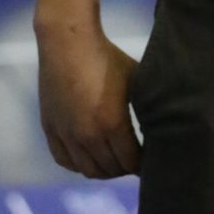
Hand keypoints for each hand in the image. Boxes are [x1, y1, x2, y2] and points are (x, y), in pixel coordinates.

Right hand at [37, 26, 141, 177]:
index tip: (149, 162)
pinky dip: (79, 165)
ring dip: (104, 170)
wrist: (68, 43)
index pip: (130, 162)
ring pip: (88, 170)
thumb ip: (146, 107)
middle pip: (110, 169)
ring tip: (115, 162)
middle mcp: (88, 136)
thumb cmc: (107, 58)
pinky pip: (66, 161)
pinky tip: (89, 158)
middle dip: (125, 168)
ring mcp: (67, 135)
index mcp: (112, 124)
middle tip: (134, 161)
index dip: (142, 165)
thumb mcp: (135, 80)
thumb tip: (162, 126)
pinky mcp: (51, 130)